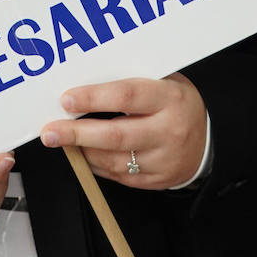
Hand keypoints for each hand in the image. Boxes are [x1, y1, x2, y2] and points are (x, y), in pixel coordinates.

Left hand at [39, 73, 206, 189]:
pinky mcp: (156, 180)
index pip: (127, 96)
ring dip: (82, 151)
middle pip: (116, 135)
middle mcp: (168, 131)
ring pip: (114, 160)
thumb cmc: (176, 104)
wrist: (207, 142)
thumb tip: (86, 76)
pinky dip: (96, 165)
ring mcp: (162, 159)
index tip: (67, 100)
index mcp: (170, 99)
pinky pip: (118, 176)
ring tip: (61, 140)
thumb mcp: (164, 81)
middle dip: (77, 133)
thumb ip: (131, 79)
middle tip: (50, 131)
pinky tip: (83, 153)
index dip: (94, 98)